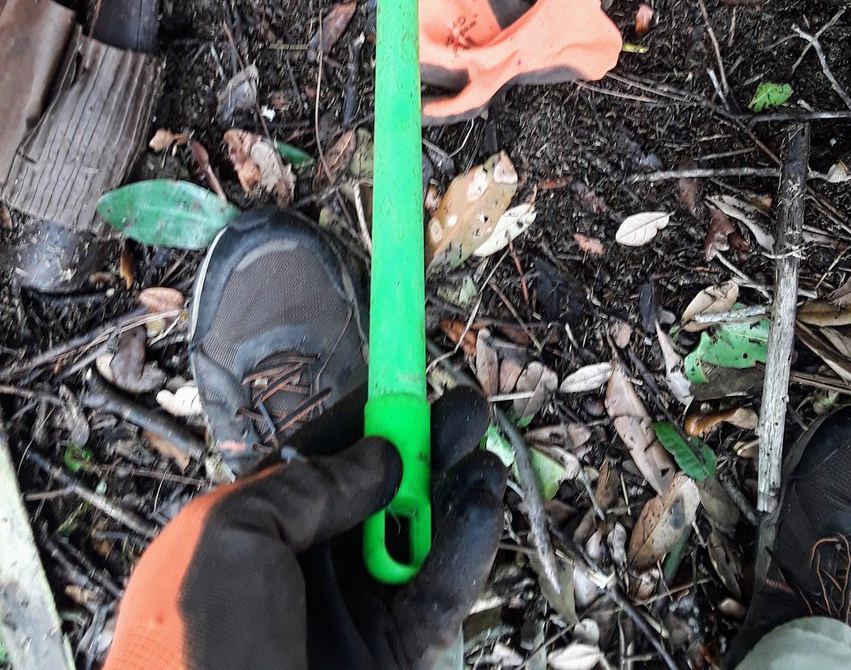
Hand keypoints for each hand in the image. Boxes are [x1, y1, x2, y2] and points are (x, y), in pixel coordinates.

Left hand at [103, 388, 503, 669]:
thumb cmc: (193, 649)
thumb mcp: (230, 536)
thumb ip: (307, 484)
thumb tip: (379, 458)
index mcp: (252, 533)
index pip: (321, 458)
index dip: (366, 419)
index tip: (404, 382)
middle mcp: (305, 568)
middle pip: (379, 490)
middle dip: (423, 447)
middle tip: (464, 410)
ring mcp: (352, 614)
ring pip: (417, 537)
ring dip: (454, 491)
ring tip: (481, 451)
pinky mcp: (395, 656)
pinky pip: (440, 590)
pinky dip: (467, 544)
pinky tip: (482, 499)